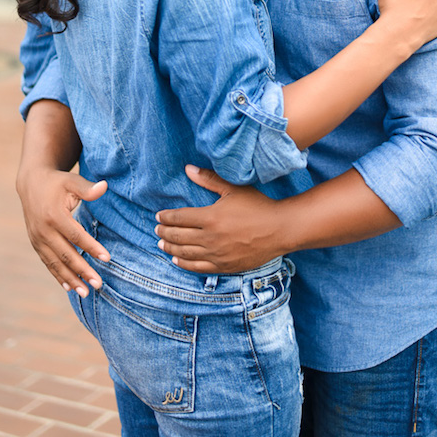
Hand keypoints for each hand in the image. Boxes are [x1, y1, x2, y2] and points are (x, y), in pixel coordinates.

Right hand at [16, 166, 109, 296]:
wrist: (31, 183)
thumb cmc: (57, 182)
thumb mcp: (72, 181)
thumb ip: (87, 188)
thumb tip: (104, 186)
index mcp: (54, 215)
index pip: (76, 236)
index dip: (91, 247)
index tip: (107, 258)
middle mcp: (43, 230)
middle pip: (66, 254)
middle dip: (82, 271)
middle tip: (98, 284)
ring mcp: (37, 239)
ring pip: (55, 263)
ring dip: (70, 279)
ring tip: (85, 292)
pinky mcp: (35, 243)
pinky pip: (48, 263)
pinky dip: (58, 276)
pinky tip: (69, 287)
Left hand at [155, 166, 282, 272]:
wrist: (280, 229)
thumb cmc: (258, 205)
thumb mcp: (233, 188)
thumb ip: (208, 179)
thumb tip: (188, 169)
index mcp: (211, 217)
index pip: (180, 218)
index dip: (166, 217)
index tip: (159, 216)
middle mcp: (211, 238)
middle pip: (179, 237)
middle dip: (164, 233)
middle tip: (157, 230)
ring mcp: (217, 254)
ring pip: (185, 253)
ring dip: (170, 249)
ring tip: (161, 244)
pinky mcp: (225, 266)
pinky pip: (198, 267)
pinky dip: (184, 264)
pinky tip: (177, 261)